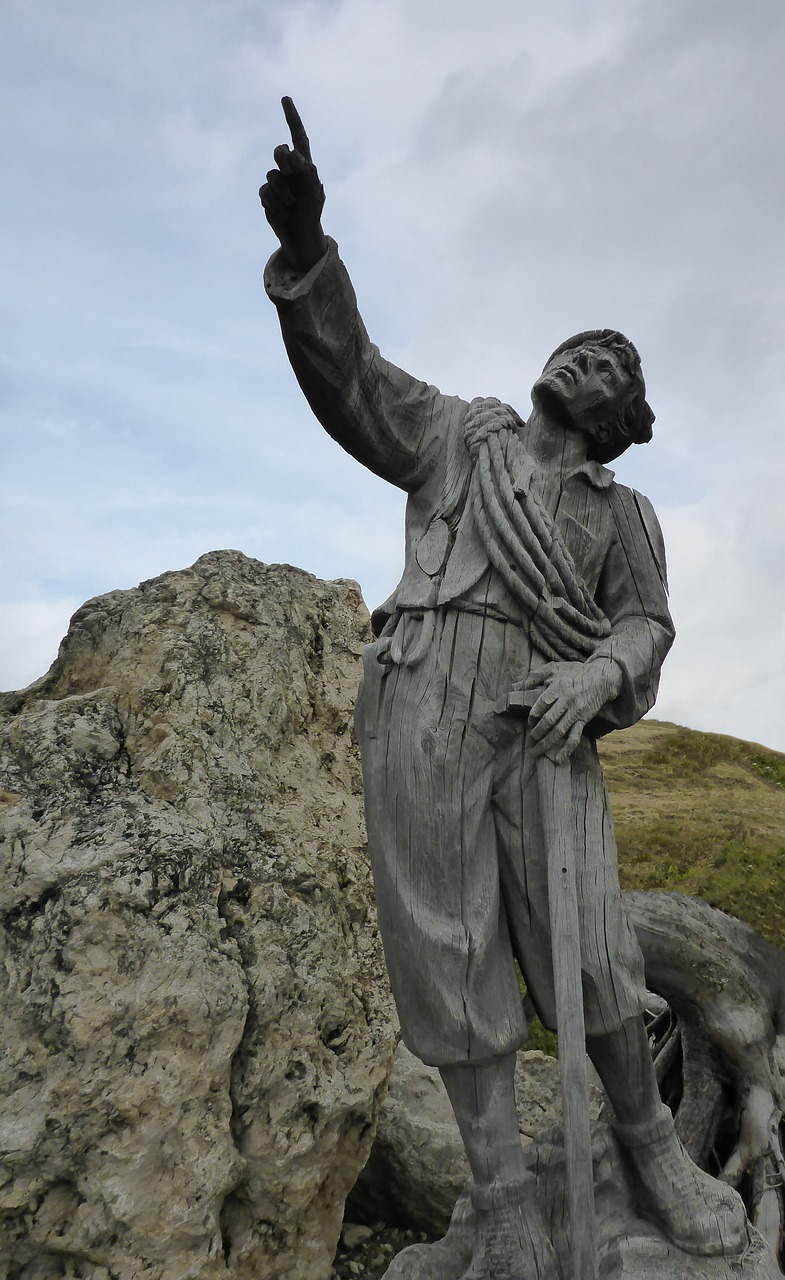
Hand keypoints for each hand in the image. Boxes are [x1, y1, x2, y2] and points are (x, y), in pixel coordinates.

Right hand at [260, 97, 327, 272]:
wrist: (301, 234)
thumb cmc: (312, 212)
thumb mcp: (316, 192)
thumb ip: (308, 171)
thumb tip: (294, 154)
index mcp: (304, 164)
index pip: (298, 136)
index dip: (292, 117)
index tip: (285, 98)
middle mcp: (289, 169)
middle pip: (279, 152)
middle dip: (284, 162)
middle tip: (293, 175)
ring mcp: (276, 182)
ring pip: (272, 175)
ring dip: (283, 193)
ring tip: (291, 205)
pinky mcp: (266, 195)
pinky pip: (265, 193)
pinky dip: (275, 205)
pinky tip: (284, 213)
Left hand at [511, 659, 621, 762]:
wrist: (600, 678)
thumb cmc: (574, 673)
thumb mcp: (553, 669)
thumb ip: (534, 677)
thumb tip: (515, 687)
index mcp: (557, 688)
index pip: (541, 706)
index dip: (533, 717)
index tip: (529, 723)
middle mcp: (566, 701)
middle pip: (548, 721)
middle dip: (537, 733)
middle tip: (530, 741)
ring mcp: (575, 712)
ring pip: (559, 731)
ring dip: (546, 743)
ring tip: (536, 751)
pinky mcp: (583, 720)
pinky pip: (575, 736)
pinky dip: (567, 749)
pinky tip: (559, 758)